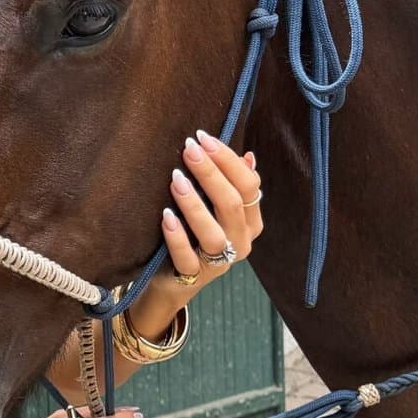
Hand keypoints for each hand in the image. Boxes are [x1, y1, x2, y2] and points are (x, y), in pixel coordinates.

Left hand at [160, 131, 262, 292]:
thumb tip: (248, 156)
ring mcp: (219, 263)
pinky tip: (166, 218)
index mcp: (251, 222)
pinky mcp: (194, 277)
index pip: (249, 186)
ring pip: (214, 234)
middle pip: (232, 205)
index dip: (228, 160)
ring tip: (177, 181)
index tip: (203, 138)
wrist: (172, 279)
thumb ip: (230, 184)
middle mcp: (240, 242)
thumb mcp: (214, 208)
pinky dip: (177, 237)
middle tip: (189, 150)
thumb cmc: (194, 233)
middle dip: (210, 174)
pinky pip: (187, 259)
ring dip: (194, 205)